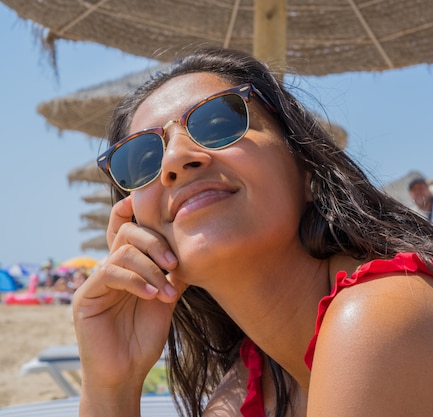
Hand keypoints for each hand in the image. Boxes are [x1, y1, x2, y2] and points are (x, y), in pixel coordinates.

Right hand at [73, 197, 180, 401]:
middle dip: (154, 241)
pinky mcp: (86, 296)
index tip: (149, 201)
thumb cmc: (145, 336)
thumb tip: (194, 251)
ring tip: (167, 291)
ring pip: (122, 252)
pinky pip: (109, 273)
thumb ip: (173, 274)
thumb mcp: (166, 298)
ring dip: (150, 269)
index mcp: (128, 265)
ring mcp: (97, 281)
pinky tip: (151, 294)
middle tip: (173, 263)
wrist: (127, 371)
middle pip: (127, 233)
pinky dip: (135, 280)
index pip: (127, 229)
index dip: (134, 212)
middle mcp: (110, 267)